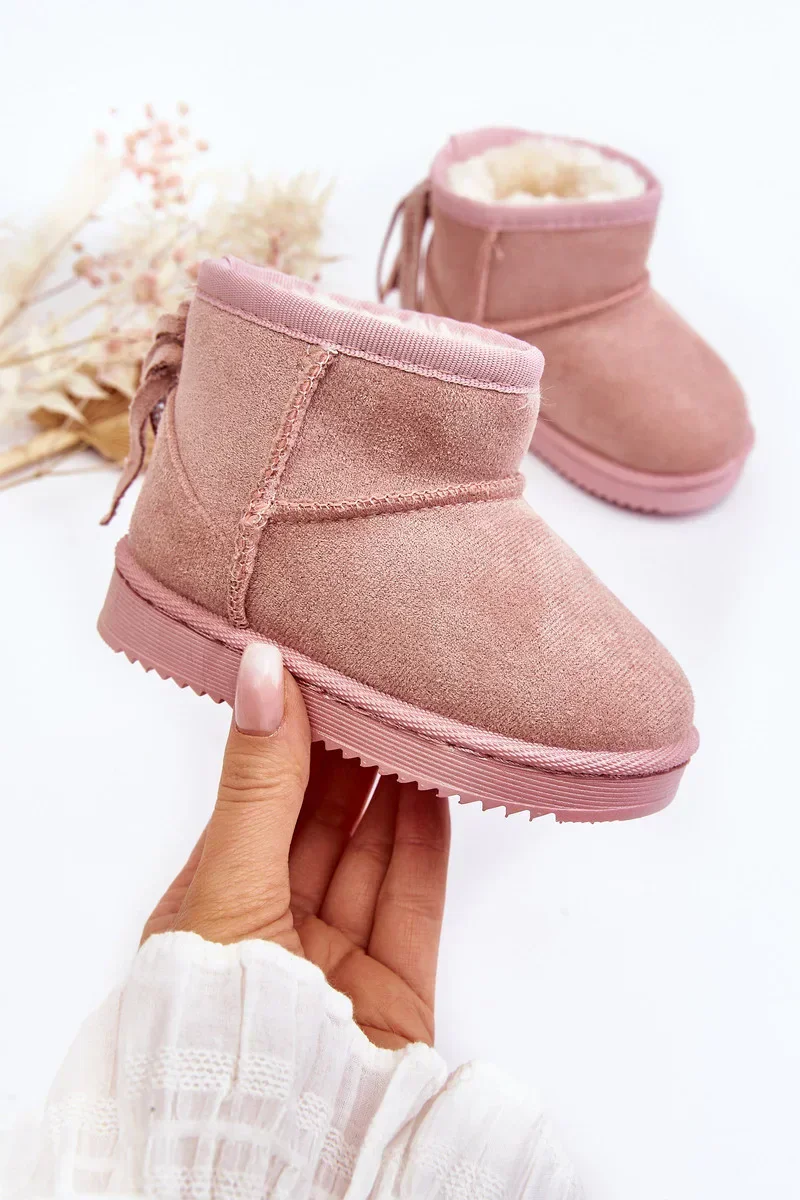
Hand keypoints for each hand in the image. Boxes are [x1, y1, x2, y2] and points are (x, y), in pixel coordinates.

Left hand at [142, 644, 450, 1048]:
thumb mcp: (228, 884)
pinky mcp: (395, 988)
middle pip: (316, 826)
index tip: (315, 675)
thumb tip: (262, 671)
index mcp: (211, 908)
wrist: (283, 1155)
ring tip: (412, 719)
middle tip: (374, 687)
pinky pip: (413, 897)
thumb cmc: (224, 1019)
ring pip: (369, 855)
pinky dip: (425, 839)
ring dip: (390, 790)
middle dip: (344, 758)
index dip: (285, 740)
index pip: (254, 805)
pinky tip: (434, 783)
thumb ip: (258, 782)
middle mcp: (273, 930)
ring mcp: (336, 960)